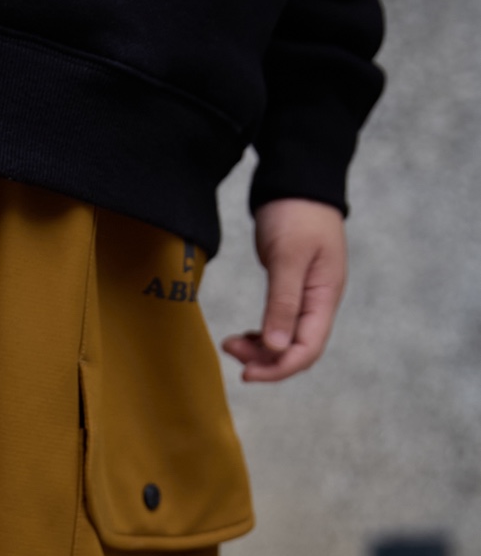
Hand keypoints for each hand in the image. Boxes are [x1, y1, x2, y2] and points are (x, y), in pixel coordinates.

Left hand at [221, 198, 346, 382]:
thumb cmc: (296, 213)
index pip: (308, 349)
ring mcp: (308, 297)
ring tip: (231, 343)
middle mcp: (320, 302)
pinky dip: (262, 335)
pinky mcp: (293, 289)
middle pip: (297, 350)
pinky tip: (244, 335)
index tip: (246, 373)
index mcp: (325, 297)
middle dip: (265, 360)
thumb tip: (277, 348)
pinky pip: (281, 324)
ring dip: (261, 349)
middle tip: (230, 350)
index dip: (279, 368)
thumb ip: (283, 303)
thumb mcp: (288, 257)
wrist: (296, 182)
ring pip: (287, 340)